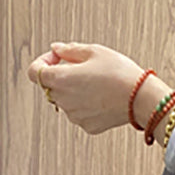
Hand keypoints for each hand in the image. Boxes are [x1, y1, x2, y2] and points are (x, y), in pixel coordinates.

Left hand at [27, 41, 143, 134]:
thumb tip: (57, 49)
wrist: (140, 98)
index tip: (58, 57)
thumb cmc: (118, 72)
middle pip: (50, 87)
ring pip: (65, 101)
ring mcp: (75, 116)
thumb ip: (70, 50)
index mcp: (60, 79)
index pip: (34, 72)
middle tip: (82, 67)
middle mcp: (63, 100)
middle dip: (60, 75)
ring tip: (97, 82)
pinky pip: (80, 113)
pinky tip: (103, 97)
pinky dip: (86, 105)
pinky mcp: (87, 126)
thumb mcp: (94, 51)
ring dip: (74, 91)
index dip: (43, 61)